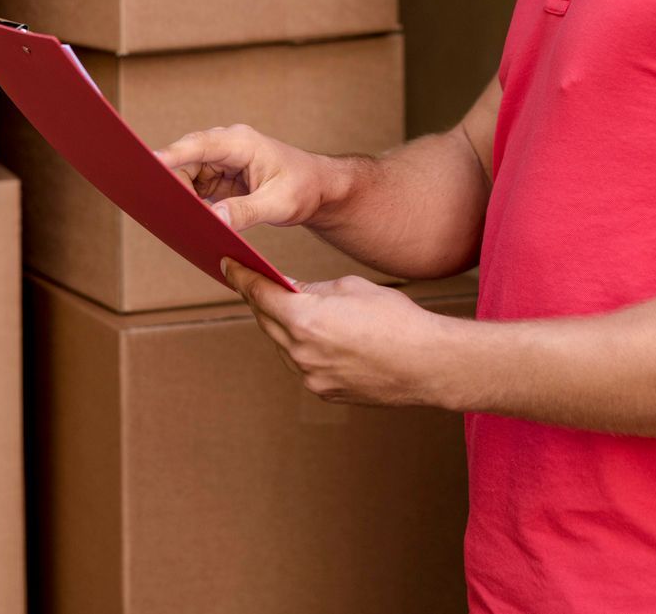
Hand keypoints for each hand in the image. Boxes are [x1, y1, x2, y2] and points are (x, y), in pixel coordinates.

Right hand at [152, 123, 336, 231]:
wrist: (319, 189)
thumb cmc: (304, 188)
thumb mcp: (278, 203)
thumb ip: (245, 211)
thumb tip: (215, 220)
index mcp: (241, 143)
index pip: (199, 145)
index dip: (172, 154)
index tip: (150, 164)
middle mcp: (226, 147)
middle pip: (185, 160)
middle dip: (171, 181)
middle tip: (160, 206)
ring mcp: (221, 162)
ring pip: (186, 175)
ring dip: (181, 195)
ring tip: (174, 217)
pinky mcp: (219, 177)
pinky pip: (195, 187)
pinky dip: (190, 202)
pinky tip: (187, 218)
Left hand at [220, 260, 456, 408]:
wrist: (428, 363)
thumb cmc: (395, 319)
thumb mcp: (350, 287)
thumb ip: (312, 288)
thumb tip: (292, 290)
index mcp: (304, 320)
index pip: (259, 294)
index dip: (240, 277)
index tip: (227, 264)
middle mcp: (300, 353)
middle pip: (265, 320)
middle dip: (258, 299)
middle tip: (250, 281)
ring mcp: (311, 377)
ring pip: (281, 345)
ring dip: (279, 325)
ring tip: (280, 306)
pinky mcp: (324, 391)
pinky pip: (301, 364)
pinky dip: (299, 347)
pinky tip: (309, 334)